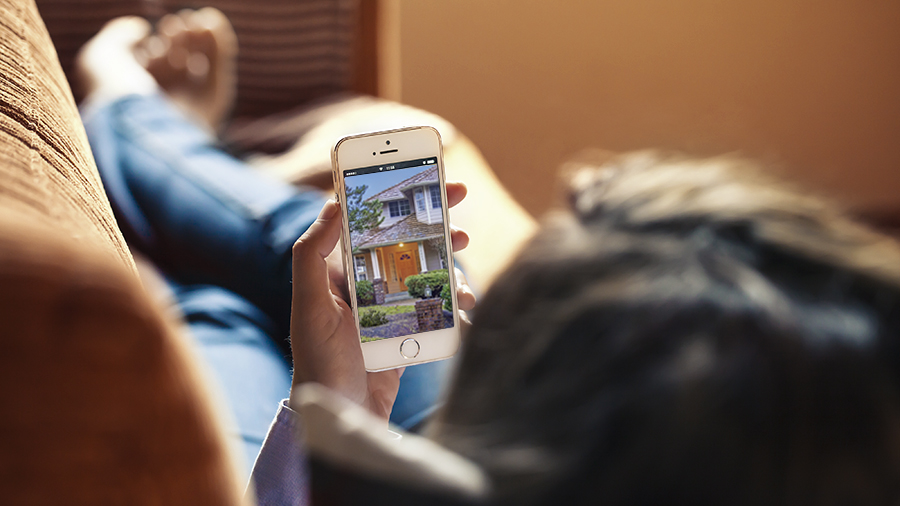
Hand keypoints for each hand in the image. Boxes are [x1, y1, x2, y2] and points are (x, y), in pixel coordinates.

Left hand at [289, 182, 474, 418]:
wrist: (341, 416)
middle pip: (404, 236)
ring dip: (449, 255)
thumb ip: (312, 255)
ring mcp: (390, 304)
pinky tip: (465, 301)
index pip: (367, 218)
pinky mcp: (409, 327)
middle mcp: (365, 280)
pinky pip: (437, 301)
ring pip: (427, 266)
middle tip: (459, 193)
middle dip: (432, 213)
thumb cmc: (317, 362)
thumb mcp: (308, 306)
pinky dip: (454, 295)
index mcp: (339, 269)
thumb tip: (332, 202)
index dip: (392, 191)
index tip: (418, 170)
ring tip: (465, 254)